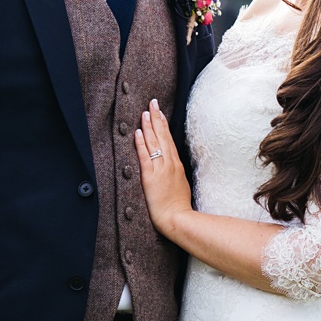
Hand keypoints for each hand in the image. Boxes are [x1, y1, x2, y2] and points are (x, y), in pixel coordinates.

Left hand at [138, 99, 193, 236]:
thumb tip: (172, 167)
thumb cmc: (179, 206)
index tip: (160, 112)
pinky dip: (142, 144)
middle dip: (157, 118)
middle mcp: (170, 164)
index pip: (169, 140)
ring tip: (145, 111)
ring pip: (155, 143)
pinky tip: (138, 132)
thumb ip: (175, 174)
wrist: (178, 218)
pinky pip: (145, 157)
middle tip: (153, 102)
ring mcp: (161, 169)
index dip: (163, 125)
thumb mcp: (181, 185)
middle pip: (163, 136)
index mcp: (177, 165)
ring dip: (149, 126)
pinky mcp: (151, 178)